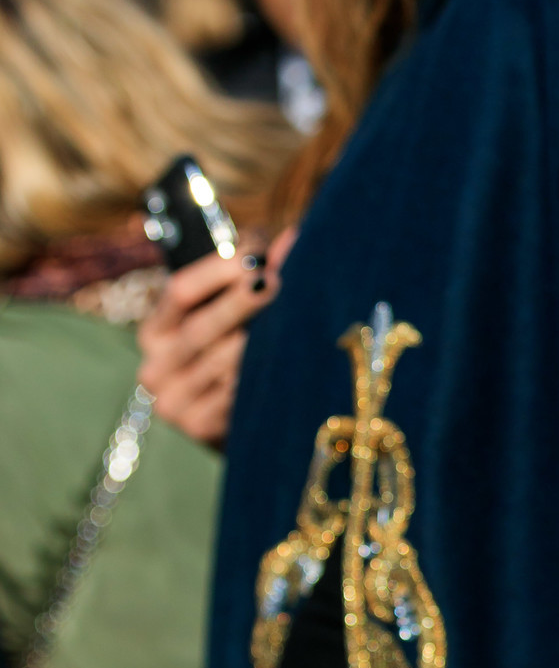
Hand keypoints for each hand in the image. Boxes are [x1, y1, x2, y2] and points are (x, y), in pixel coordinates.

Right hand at [137, 228, 295, 447]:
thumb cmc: (232, 356)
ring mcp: (173, 402)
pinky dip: (260, 377)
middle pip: (202, 327)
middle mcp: (155, 366)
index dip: (218, 271)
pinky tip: (284, 363)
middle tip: (277, 281)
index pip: (179, 292)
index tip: (256, 255)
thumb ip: (252, 278)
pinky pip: (236, 396)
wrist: (232, 427)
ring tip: (292, 321)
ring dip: (259, 341)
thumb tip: (294, 238)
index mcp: (156, 331)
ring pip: (223, 362)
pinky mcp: (198, 428)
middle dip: (242, 302)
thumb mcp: (229, 317)